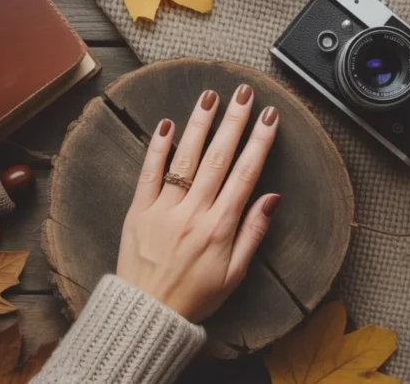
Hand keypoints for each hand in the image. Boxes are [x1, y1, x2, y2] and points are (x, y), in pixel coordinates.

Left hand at [116, 85, 279, 322]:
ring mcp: (163, 210)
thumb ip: (253, 234)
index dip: (259, 144)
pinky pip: (149, 173)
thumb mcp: (234, 275)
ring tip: (210, 97)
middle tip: (243, 94)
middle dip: (233, 123)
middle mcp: (193, 214)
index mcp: (220, 229)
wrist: (147, 314)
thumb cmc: (194, 297)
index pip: (245, 176)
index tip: (270, 118)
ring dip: (199, 125)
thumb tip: (270, 199)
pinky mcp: (139, 211)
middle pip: (218, 159)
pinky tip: (167, 124)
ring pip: (185, 160)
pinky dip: (158, 148)